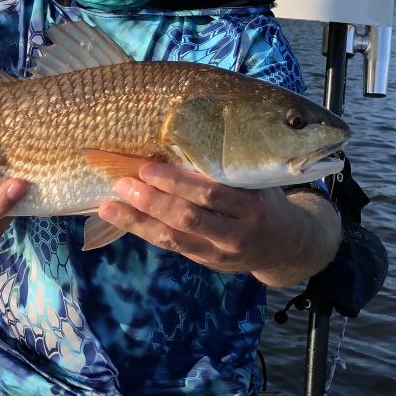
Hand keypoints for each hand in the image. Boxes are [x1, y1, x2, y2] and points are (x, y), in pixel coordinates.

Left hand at [97, 162, 339, 286]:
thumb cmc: (265, 199)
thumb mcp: (258, 180)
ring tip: (109, 204)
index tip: (148, 166)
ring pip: (173, 238)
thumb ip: (228, 168)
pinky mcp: (205, 261)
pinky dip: (143, 230)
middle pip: (189, 218)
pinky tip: (120, 217)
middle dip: (153, 201)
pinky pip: (170, 246)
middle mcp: (236, 232)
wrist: (287, 246)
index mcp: (252, 205)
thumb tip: (180, 134)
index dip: (177, 182)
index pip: (211, 193)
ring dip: (138, 220)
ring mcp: (219, 252)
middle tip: (123, 182)